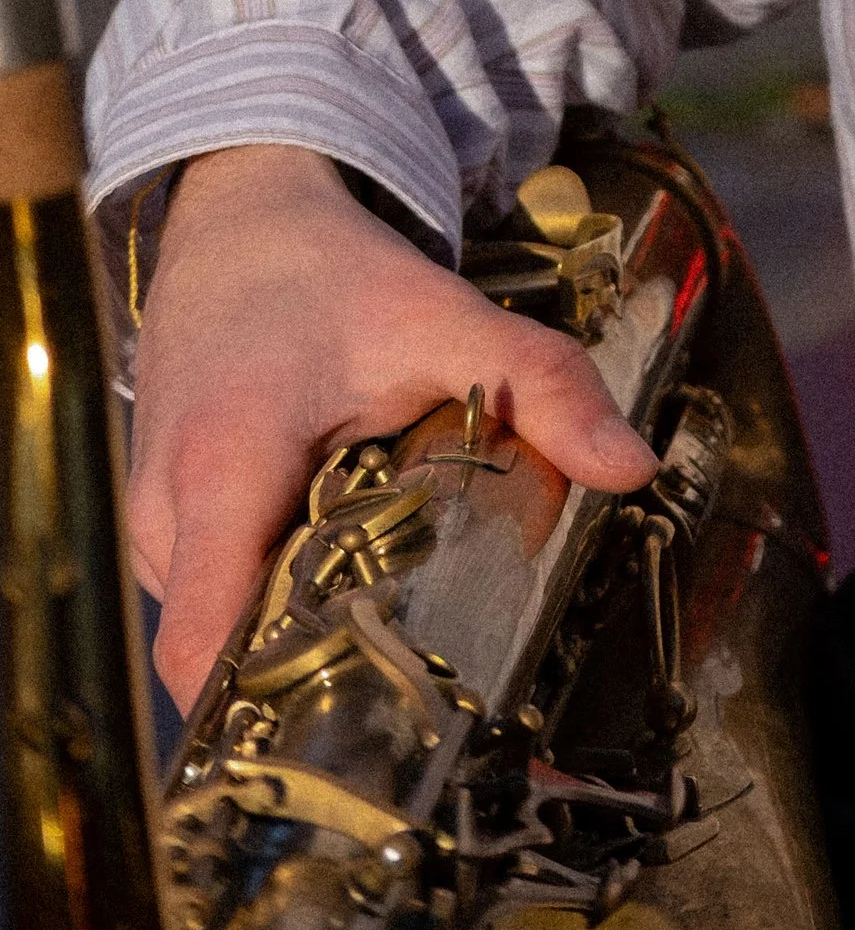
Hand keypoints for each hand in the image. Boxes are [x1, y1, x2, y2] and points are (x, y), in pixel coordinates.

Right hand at [128, 143, 656, 712]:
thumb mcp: (448, 318)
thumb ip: (542, 385)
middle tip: (416, 655)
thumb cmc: (336, 275)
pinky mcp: (156, 520)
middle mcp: (161, 514)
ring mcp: (146, 522)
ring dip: (292, 623)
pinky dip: (267, 589)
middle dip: (311, 669)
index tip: (366, 711)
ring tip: (383, 594)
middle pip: (223, 653)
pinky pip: (208, 592)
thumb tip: (633, 469)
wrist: (243, 218)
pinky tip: (334, 556)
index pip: (206, 652)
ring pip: (217, 626)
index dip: (268, 708)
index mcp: (222, 470)